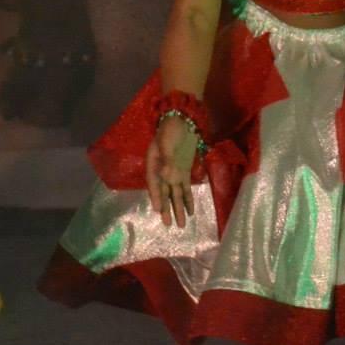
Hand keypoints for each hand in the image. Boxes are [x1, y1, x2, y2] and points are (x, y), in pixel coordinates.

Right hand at [144, 114, 199, 228]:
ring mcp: (174, 171)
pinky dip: (187, 199)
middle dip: (166, 208)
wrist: (184, 119)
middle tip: (168, 224)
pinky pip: (185, 188)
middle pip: (164, 192)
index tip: (157, 210)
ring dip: (177, 208)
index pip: (154, 183)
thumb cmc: (171, 129)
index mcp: (153, 163)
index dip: (155, 196)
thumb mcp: (167, 142)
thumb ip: (167, 160)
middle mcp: (162, 170)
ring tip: (181, 224)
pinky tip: (190, 211)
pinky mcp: (184, 171)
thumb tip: (166, 177)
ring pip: (175, 193)